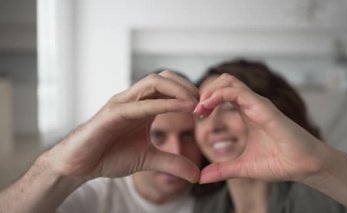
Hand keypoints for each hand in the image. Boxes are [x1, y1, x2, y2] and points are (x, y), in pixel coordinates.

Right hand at [45, 71, 199, 182]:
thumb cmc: (109, 156)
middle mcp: (133, 100)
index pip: (169, 87)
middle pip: (164, 78)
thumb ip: (173, 163)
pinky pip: (141, 104)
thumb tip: (197, 174)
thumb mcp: (149, 159)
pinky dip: (164, 104)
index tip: (205, 109)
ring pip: (153, 82)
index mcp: (142, 106)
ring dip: (178, 90)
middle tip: (204, 103)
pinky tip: (183, 109)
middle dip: (187, 86)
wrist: (80, 165)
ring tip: (196, 103)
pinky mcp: (112, 114)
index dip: (189, 93)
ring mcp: (122, 104)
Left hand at [194, 74, 326, 183]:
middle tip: (197, 110)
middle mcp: (251, 104)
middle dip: (205, 91)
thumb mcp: (242, 167)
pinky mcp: (263, 107)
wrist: (304, 166)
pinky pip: (237, 91)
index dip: (207, 100)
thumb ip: (222, 170)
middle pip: (224, 82)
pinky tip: (208, 107)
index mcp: (247, 113)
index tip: (197, 115)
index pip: (223, 93)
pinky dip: (218, 94)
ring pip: (229, 81)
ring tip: (200, 108)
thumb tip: (201, 178)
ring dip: (210, 90)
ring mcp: (257, 103)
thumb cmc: (280, 163)